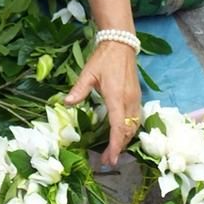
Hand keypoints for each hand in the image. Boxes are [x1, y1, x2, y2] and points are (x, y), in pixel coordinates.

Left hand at [64, 40, 140, 166]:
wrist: (120, 43)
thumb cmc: (103, 58)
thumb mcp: (89, 73)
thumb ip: (79, 90)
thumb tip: (66, 103)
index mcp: (117, 97)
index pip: (118, 127)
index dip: (115, 146)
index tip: (110, 160)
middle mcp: (129, 100)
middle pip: (128, 131)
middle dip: (119, 147)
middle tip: (106, 160)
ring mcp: (135, 98)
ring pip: (134, 126)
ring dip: (125, 139)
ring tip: (113, 150)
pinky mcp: (137, 96)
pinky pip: (136, 118)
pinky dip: (130, 129)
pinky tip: (121, 133)